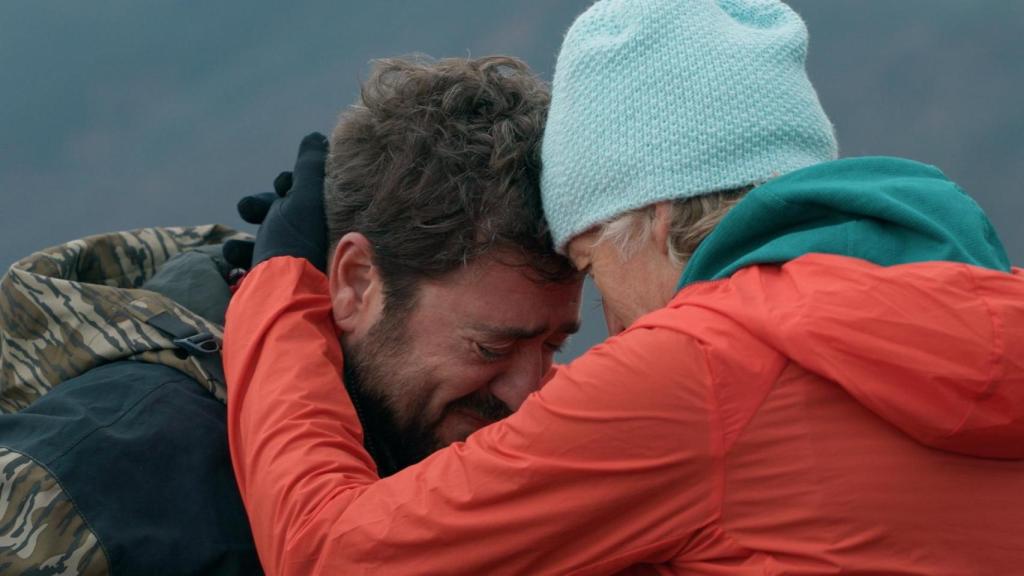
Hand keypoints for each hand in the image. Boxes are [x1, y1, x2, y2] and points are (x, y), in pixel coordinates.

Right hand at [223, 132, 329, 271]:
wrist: (282, 297)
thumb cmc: (295, 242)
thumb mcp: (304, 198)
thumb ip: (310, 166)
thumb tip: (316, 137)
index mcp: (324, 221)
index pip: (306, 193)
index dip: (289, 184)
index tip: (283, 185)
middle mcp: (313, 241)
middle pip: (281, 212)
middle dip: (260, 206)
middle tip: (248, 209)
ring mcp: (294, 262)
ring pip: (264, 236)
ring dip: (245, 236)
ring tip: (234, 246)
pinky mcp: (275, 280)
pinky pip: (254, 261)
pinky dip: (240, 256)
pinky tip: (231, 258)